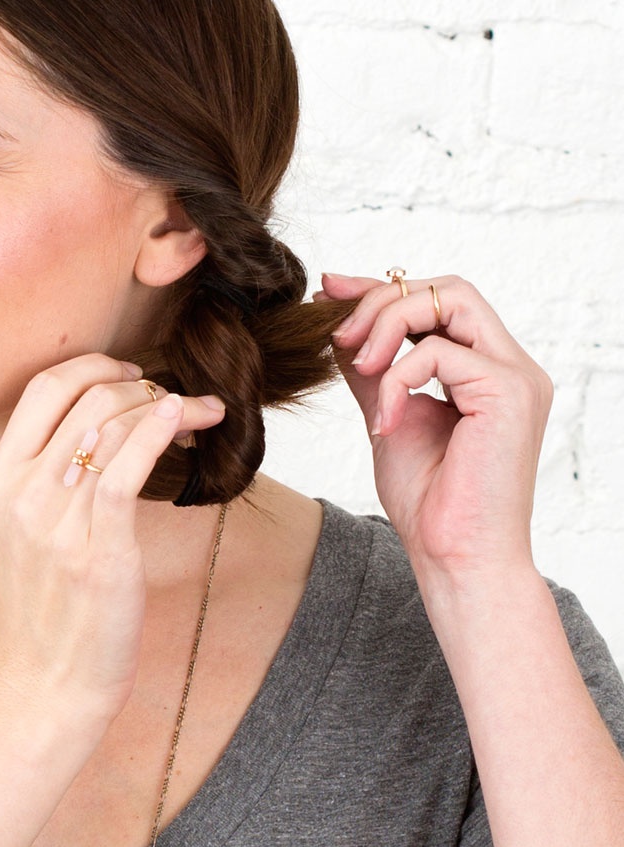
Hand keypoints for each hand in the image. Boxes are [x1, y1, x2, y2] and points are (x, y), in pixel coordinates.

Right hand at [0, 353, 226, 717]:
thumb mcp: (24, 532)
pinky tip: (186, 421)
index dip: (92, 366)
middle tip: (170, 395)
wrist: (45, 681)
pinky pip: (129, 467)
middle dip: (138, 382)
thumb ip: (46, 478)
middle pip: (85, 397)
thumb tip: (99, 427)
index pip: (42, 388)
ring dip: (166, 404)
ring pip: (113, 425)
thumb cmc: (46, 608)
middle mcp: (21, 494)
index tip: (129, 374)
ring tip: (199, 411)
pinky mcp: (99, 551)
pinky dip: (161, 431)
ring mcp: (57, 522)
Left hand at [316, 272, 553, 579]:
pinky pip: (438, 351)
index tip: (330, 289)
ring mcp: (517, 375)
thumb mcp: (389, 418)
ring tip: (359, 367)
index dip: (383, 289)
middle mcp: (511, 365)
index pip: (440, 302)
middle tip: (338, 334)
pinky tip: (384, 423)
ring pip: (450, 299)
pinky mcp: (509, 391)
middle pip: (448, 287)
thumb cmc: (430, 504)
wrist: (455, 559)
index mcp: (489, 370)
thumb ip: (374, 371)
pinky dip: (397, 378)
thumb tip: (340, 326)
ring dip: (388, 324)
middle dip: (383, 301)